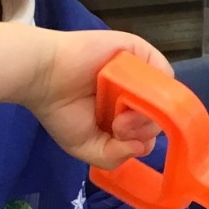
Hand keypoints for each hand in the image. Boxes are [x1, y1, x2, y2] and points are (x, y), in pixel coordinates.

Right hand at [21, 31, 171, 167]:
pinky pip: (162, 70)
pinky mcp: (138, 51)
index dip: (141, 140)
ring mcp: (138, 72)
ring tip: (120, 118)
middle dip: (142, 129)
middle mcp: (134, 92)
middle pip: (161, 115)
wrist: (44, 76)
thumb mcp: (87, 148)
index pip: (150, 130)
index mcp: (123, 113)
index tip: (120, 140)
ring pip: (165, 97)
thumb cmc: (60, 111)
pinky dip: (152, 87)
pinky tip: (130, 98)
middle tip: (118, 128)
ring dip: (147, 113)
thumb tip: (142, 147)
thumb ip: (115, 157)